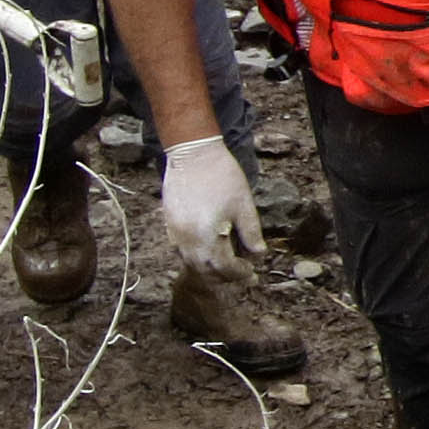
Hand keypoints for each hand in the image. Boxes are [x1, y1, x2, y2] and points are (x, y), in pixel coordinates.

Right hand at [161, 135, 259, 269]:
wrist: (193, 152)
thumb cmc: (221, 176)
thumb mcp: (244, 205)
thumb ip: (251, 232)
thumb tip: (259, 254)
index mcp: (207, 236)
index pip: (223, 267)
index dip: (239, 273)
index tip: (252, 272)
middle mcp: (186, 240)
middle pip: (204, 270)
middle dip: (224, 275)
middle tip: (242, 273)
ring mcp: (175, 233)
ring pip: (191, 262)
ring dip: (209, 268)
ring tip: (227, 265)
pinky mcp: (169, 224)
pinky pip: (182, 250)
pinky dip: (197, 257)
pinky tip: (210, 250)